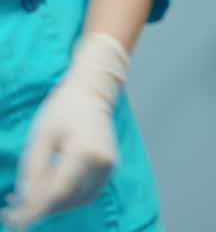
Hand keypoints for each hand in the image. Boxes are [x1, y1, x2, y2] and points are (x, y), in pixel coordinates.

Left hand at [2, 34, 127, 229]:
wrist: (92, 94)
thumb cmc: (62, 110)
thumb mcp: (40, 138)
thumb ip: (33, 172)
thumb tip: (26, 204)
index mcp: (85, 151)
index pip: (56, 193)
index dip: (32, 211)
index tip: (10, 220)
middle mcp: (102, 162)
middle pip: (65, 200)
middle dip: (36, 210)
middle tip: (9, 211)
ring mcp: (109, 167)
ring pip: (75, 201)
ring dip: (48, 206)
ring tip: (22, 202)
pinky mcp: (108, 170)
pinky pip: (83, 195)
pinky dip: (62, 200)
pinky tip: (44, 193)